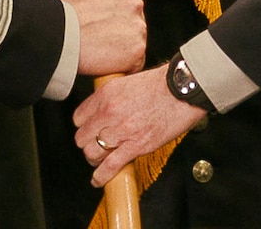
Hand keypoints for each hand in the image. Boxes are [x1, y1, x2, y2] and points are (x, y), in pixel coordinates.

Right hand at [59, 0, 145, 76]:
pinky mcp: (138, 49)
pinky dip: (123, 67)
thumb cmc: (63, 16)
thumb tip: (99, 2)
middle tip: (103, 41)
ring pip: (136, 42)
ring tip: (101, 54)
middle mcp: (134, 3)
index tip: (109, 26)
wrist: (60, 36)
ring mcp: (138, 27)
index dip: (117, 17)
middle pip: (134, 22)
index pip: (127, 4)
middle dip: (122, 32)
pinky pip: (135, 63)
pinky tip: (107, 66)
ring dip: (123, 50)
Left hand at [73, 65, 204, 185]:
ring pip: (92, 152)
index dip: (83, 126)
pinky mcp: (136, 146)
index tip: (88, 130)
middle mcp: (110, 112)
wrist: (182, 90)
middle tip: (94, 145)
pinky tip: (98, 179)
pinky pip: (110, 165)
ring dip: (94, 159)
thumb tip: (105, 108)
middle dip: (87, 143)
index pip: (78, 117)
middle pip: (82, 137)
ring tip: (99, 161)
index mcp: (106, 94)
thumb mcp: (128, 82)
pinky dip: (101, 176)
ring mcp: (122, 130)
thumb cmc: (162, 84)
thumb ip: (112, 96)